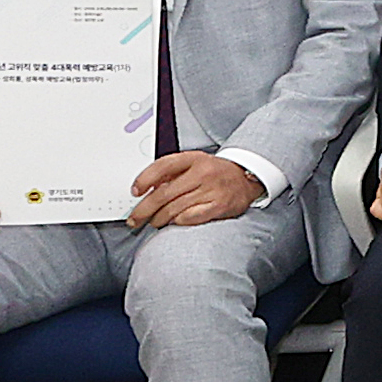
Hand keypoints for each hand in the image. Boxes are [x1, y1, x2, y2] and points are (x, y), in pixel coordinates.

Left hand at [123, 150, 263, 229]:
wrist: (246, 178)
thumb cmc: (215, 173)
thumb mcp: (194, 163)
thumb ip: (172, 173)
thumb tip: (147, 188)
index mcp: (194, 159)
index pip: (163, 167)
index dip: (144, 179)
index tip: (135, 191)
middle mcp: (202, 173)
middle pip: (164, 193)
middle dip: (144, 209)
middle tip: (135, 219)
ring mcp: (212, 190)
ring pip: (174, 208)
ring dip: (159, 219)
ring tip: (154, 222)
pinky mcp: (219, 206)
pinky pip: (190, 218)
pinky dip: (178, 222)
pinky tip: (174, 222)